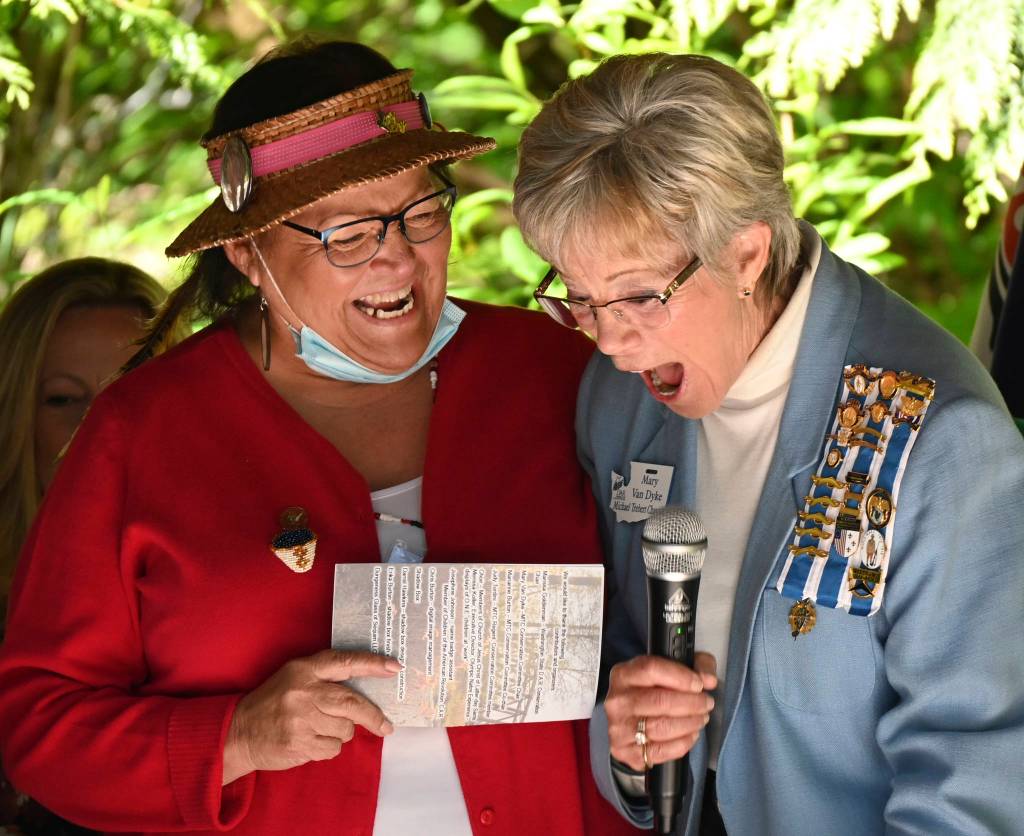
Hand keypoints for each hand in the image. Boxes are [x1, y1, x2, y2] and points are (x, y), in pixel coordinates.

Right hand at [222, 649, 398, 783]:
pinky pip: (333, 748)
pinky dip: (330, 748)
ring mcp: (301, 719)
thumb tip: (367, 686)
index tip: (394, 667)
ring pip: (345, 729)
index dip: (371, 664)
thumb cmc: (273, 702)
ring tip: (323, 729)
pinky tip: (313, 742)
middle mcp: (303, 692)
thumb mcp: (294, 677)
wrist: (238, 732)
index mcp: (304, 670)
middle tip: (386, 725)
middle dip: (373, 715)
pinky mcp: (299, 744)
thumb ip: (325, 677)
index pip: (344, 662)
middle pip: (351, 702)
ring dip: (343, 733)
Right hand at [605, 652, 716, 770]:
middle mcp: (617, 701)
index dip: (681, 677)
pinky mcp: (625, 751)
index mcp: (623, 674)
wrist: (629, 721)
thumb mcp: (671, 669)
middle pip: (660, 701)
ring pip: (662, 727)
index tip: (700, 684)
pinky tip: (691, 734)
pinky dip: (683, 743)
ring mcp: (619, 728)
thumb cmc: (652, 692)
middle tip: (707, 703)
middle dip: (692, 703)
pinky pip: (661, 750)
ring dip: (690, 723)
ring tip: (701, 718)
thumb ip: (696, 666)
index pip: (651, 669)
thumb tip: (708, 679)